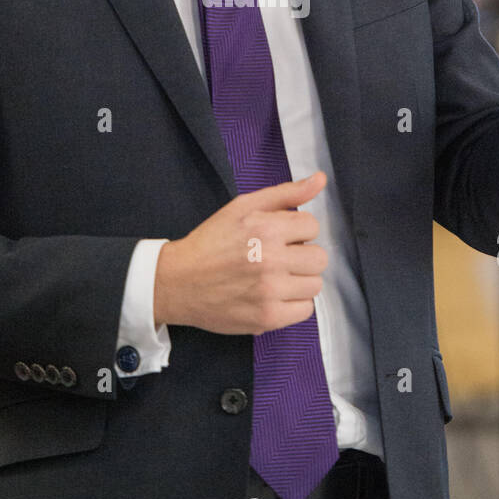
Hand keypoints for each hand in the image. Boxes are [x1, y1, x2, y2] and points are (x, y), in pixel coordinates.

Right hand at [153, 170, 327, 333]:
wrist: (178, 281)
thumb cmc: (211, 242)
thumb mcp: (243, 207)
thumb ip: (286, 193)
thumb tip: (320, 180)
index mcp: (266, 228)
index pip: (313, 227)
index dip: (297, 231)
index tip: (280, 237)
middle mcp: (271, 260)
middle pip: (319, 258)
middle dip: (302, 255)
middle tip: (280, 258)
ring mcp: (270, 292)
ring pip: (315, 284)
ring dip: (299, 280)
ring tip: (275, 277)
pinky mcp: (268, 318)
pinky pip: (305, 310)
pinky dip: (294, 304)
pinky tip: (274, 295)